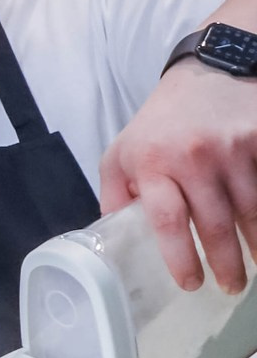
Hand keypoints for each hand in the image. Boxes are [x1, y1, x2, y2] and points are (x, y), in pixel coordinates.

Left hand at [100, 57, 256, 293]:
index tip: (192, 283)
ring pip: (251, 210)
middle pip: (215, 224)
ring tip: (255, 267)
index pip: (167, 221)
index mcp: (152, 163)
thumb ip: (116, 196)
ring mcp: (232, 148)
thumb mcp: (122, 152)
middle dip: (226, 264)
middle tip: (231, 286)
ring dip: (256, 245)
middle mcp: (193, 156)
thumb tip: (114, 242)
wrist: (209, 70)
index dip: (181, 258)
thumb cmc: (161, 122)